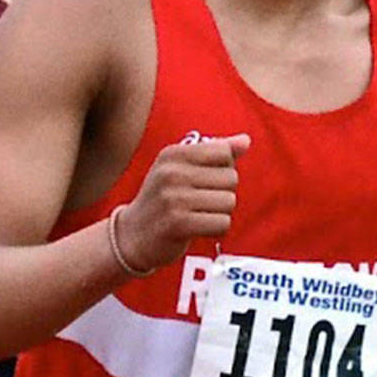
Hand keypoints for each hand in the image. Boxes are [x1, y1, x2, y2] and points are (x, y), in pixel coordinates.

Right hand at [112, 136, 247, 273]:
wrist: (131, 236)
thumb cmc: (162, 200)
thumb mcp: (180, 169)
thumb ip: (214, 153)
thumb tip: (246, 141)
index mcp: (172, 154)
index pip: (224, 152)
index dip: (222, 169)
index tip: (202, 181)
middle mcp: (171, 173)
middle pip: (231, 178)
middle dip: (221, 193)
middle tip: (198, 202)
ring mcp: (173, 198)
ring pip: (229, 201)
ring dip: (219, 213)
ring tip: (197, 215)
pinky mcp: (178, 224)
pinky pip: (222, 223)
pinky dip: (216, 229)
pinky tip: (197, 229)